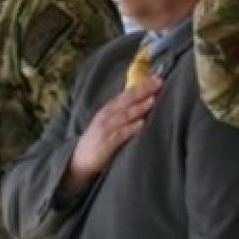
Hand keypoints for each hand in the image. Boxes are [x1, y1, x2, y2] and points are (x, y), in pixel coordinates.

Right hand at [61, 76, 162, 194]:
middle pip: (127, 100)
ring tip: (153, 100)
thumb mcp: (110, 122)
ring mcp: (106, 128)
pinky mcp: (106, 143)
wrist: (80, 160)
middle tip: (159, 83)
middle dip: (143, 90)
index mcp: (109, 109)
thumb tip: (147, 102)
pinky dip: (131, 128)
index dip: (142, 85)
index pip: (127, 94)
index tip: (158, 78)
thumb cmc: (99, 140)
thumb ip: (125, 113)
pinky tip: (142, 123)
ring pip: (124, 115)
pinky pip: (120, 134)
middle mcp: (107, 115)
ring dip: (139, 107)